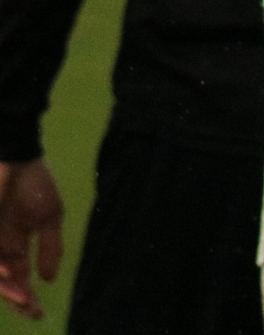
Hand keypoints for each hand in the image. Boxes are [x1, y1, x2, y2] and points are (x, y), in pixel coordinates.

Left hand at [0, 160, 62, 318]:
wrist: (15, 159)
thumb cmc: (33, 184)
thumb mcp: (49, 217)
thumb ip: (50, 247)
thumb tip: (48, 279)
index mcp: (15, 247)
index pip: (18, 279)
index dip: (26, 297)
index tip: (38, 312)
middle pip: (3, 281)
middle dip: (16, 297)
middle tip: (30, 308)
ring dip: (6, 286)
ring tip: (22, 294)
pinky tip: (8, 272)